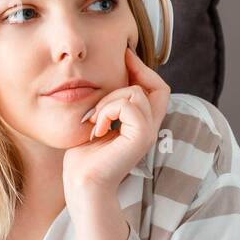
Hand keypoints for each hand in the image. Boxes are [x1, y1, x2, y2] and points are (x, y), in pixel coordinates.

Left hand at [62, 45, 170, 196]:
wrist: (82, 184)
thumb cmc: (84, 157)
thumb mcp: (98, 121)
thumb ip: (109, 104)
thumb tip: (106, 76)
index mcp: (143, 124)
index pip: (157, 88)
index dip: (143, 69)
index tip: (123, 55)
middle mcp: (150, 128)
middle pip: (158, 86)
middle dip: (134, 73)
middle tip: (109, 82)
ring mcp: (148, 133)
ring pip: (136, 93)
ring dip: (109, 100)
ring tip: (96, 119)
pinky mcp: (141, 138)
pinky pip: (129, 105)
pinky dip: (108, 110)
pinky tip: (97, 128)